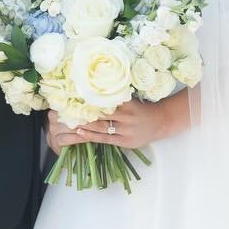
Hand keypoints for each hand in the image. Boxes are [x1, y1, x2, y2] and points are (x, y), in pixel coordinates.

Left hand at [47, 95, 189, 154]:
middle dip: (83, 112)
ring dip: (84, 124)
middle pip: (100, 114)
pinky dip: (91, 136)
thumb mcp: (132, 99)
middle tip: (66, 109)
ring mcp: (125, 130)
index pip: (105, 101)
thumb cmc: (143, 109)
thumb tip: (95, 86)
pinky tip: (80, 133)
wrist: (161, 122)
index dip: (89, 99)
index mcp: (127, 104)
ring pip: (100, 127)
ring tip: (69, 121)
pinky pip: (105, 139)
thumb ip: (117, 96)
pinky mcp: (124, 142)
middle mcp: (126, 117)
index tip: (75, 95)